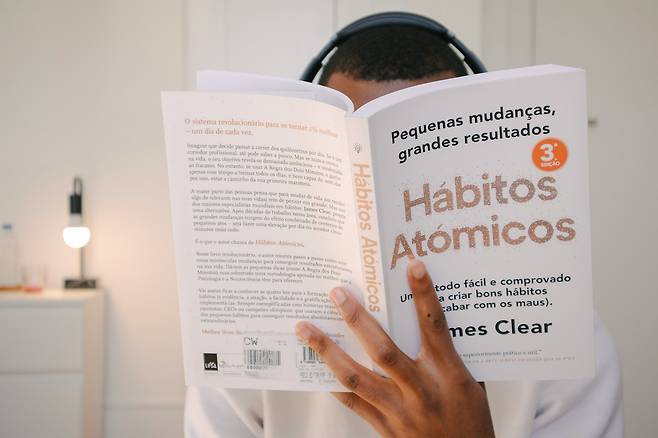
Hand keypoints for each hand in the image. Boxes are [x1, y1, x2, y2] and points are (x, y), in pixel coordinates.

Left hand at [295, 259, 494, 437]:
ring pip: (356, 377)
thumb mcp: (472, 384)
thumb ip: (451, 354)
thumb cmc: (471, 422)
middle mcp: (421, 390)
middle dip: (358, 319)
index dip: (424, 294)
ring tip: (305, 328)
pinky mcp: (384, 427)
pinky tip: (315, 365)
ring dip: (327, 350)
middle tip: (338, 293)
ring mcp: (399, 410)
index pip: (435, 327)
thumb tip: (430, 319)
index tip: (412, 265)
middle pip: (383, 350)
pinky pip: (352, 401)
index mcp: (448, 374)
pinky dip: (333, 381)